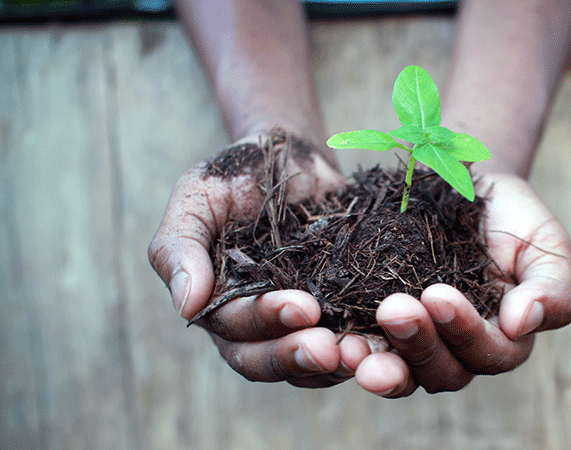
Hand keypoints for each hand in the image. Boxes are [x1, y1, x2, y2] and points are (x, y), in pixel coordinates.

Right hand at [148, 132, 371, 387]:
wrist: (289, 154)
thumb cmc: (233, 176)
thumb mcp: (196, 199)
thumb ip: (179, 247)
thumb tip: (186, 306)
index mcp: (219, 307)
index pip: (237, 331)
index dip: (267, 322)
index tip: (303, 307)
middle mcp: (259, 327)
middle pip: (272, 360)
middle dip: (301, 355)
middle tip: (332, 348)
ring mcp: (304, 323)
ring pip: (314, 362)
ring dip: (339, 362)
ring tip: (365, 352)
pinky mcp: (343, 309)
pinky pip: (354, 337)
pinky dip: (371, 345)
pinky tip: (391, 340)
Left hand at [353, 173, 570, 396]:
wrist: (461, 184)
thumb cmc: (512, 216)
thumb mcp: (546, 243)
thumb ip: (549, 286)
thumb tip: (523, 322)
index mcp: (503, 339)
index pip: (490, 353)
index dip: (464, 331)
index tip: (439, 295)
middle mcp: (457, 351)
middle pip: (442, 371)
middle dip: (417, 344)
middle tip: (394, 309)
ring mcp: (414, 343)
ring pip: (399, 371)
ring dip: (377, 363)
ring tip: (350, 346)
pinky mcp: (374, 326)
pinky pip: (362, 349)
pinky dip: (346, 350)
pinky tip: (330, 338)